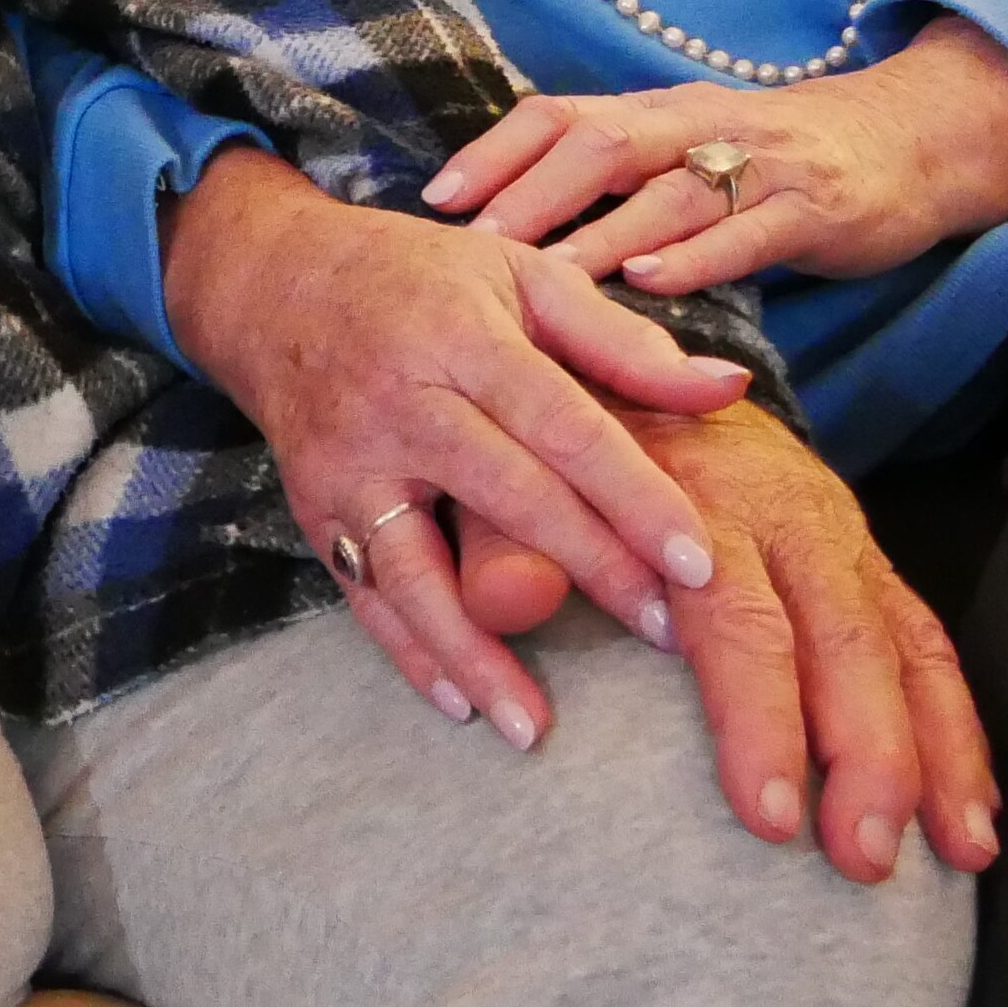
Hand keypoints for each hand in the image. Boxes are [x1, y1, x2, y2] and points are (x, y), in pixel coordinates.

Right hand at [162, 149, 759, 752]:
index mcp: (464, 337)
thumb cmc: (422, 280)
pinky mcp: (313, 507)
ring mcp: (349, 462)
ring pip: (415, 568)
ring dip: (476, 651)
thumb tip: (730, 388)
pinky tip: (460, 704)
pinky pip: (364, 593)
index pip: (564, 426)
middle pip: (507, 498)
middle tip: (665, 635)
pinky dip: (410, 653)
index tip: (699, 563)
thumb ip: (625, 343)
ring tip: (536, 726)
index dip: (634, 496)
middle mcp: (401, 403)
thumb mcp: (523, 279)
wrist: (277, 285)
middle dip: (590, 570)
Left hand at [425, 17, 1007, 298]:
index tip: (437, 199)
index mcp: (659, 110)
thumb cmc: (780, 164)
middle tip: (472, 249)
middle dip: (530, 192)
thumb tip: (512, 239)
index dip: (497, 151)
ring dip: (599, 234)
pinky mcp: (812, 207)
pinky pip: (745, 230)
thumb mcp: (694, 157)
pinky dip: (693, 257)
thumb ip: (619, 185)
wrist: (912, 143)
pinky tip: (648, 284)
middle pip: (599, 140)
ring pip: (665, 190)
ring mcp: (758, 162)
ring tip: (541, 277)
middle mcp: (698, 124)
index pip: (561, 113)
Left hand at [448, 404, 997, 882]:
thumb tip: (505, 603)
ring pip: (905, 644)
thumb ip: (503, 535)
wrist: (632, 366)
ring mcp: (839, 537)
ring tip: (959, 853)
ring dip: (937, 751)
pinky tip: (971, 811)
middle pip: (845, 641)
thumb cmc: (564, 446)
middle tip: (863, 859)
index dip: (759, 718)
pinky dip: (957, 725)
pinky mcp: (865, 559)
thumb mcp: (515, 471)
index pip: (739, 619)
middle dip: (868, 755)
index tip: (765, 817)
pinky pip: (926, 641)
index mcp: (697, 498)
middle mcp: (787, 515)